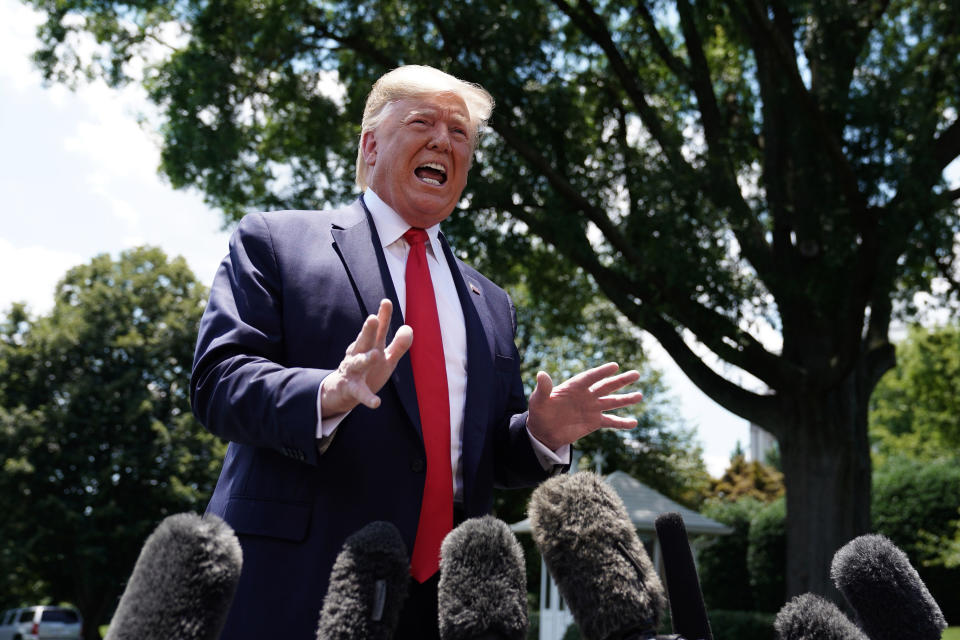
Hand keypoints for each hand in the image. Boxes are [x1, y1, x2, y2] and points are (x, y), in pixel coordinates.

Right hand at [320, 299, 412, 416]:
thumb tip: (409, 328)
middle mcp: (358, 355)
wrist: (340, 392)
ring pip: (358, 363)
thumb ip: (398, 345)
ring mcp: (353, 371)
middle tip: (372, 318)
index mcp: (369, 346)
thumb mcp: (386, 358)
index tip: (386, 301)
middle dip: (367, 330)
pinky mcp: (351, 389)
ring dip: (366, 359)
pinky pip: (360, 393)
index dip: (382, 316)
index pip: (377, 329)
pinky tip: (377, 403)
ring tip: (376, 354)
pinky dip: (368, 398)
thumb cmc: (367, 371)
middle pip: (363, 341)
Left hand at [526, 362, 642, 450]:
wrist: (543, 431)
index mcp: (574, 386)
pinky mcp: (594, 422)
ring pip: (612, 402)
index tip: (615, 366)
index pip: (591, 377)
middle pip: (606, 386)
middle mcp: (586, 395)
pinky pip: (611, 422)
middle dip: (621, 381)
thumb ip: (543, 388)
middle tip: (636, 374)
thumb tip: (541, 375)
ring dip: (626, 399)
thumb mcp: (538, 400)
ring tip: (639, 396)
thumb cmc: (539, 412)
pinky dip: (622, 423)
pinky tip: (634, 423)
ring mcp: (592, 408)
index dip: (602, 372)